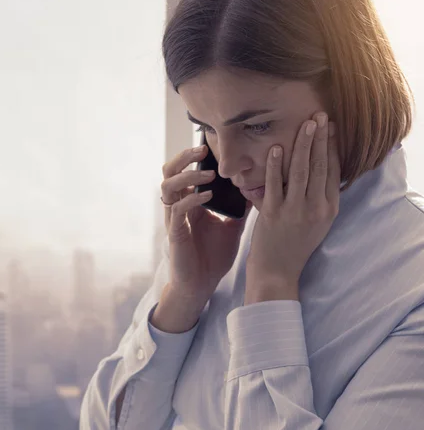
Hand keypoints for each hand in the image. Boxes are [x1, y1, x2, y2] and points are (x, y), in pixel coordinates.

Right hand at [161, 144, 252, 306]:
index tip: (212, 144)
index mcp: (190, 202)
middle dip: (184, 157)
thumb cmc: (213, 256)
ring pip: (168, 186)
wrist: (202, 284)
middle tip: (203, 150)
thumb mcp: (233, 226)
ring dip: (188, 176)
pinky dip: (192, 199)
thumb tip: (260, 187)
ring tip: (208, 175)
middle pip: (169, 171)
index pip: (185, 170)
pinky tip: (207, 197)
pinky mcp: (175, 233)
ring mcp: (174, 219)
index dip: (193, 155)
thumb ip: (241, 207)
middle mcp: (178, 206)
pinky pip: (178, 209)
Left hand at [245, 112, 340, 299]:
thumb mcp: (316, 222)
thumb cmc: (295, 244)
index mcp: (329, 208)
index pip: (333, 171)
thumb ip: (318, 197)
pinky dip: (275, 165)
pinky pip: (275, 184)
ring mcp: (295, 211)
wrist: (277, 270)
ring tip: (306, 124)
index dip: (332, 147)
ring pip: (301, 171)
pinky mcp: (273, 214)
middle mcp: (316, 208)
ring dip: (303, 145)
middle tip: (320, 115)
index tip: (331, 126)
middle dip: (320, 138)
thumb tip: (318, 168)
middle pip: (320, 166)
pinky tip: (276, 148)